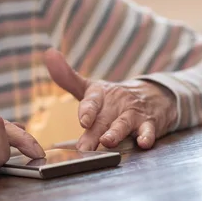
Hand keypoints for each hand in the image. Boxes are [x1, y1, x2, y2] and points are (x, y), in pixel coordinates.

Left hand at [43, 49, 177, 150]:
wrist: (153, 94)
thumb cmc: (112, 97)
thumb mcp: (90, 88)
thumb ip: (67, 78)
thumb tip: (49, 53)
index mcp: (99, 94)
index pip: (91, 101)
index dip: (87, 111)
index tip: (83, 120)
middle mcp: (115, 103)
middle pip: (103, 119)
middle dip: (93, 134)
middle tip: (84, 147)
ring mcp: (133, 114)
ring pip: (123, 124)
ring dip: (116, 133)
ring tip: (108, 141)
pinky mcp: (149, 124)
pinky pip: (149, 130)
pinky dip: (147, 136)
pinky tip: (144, 143)